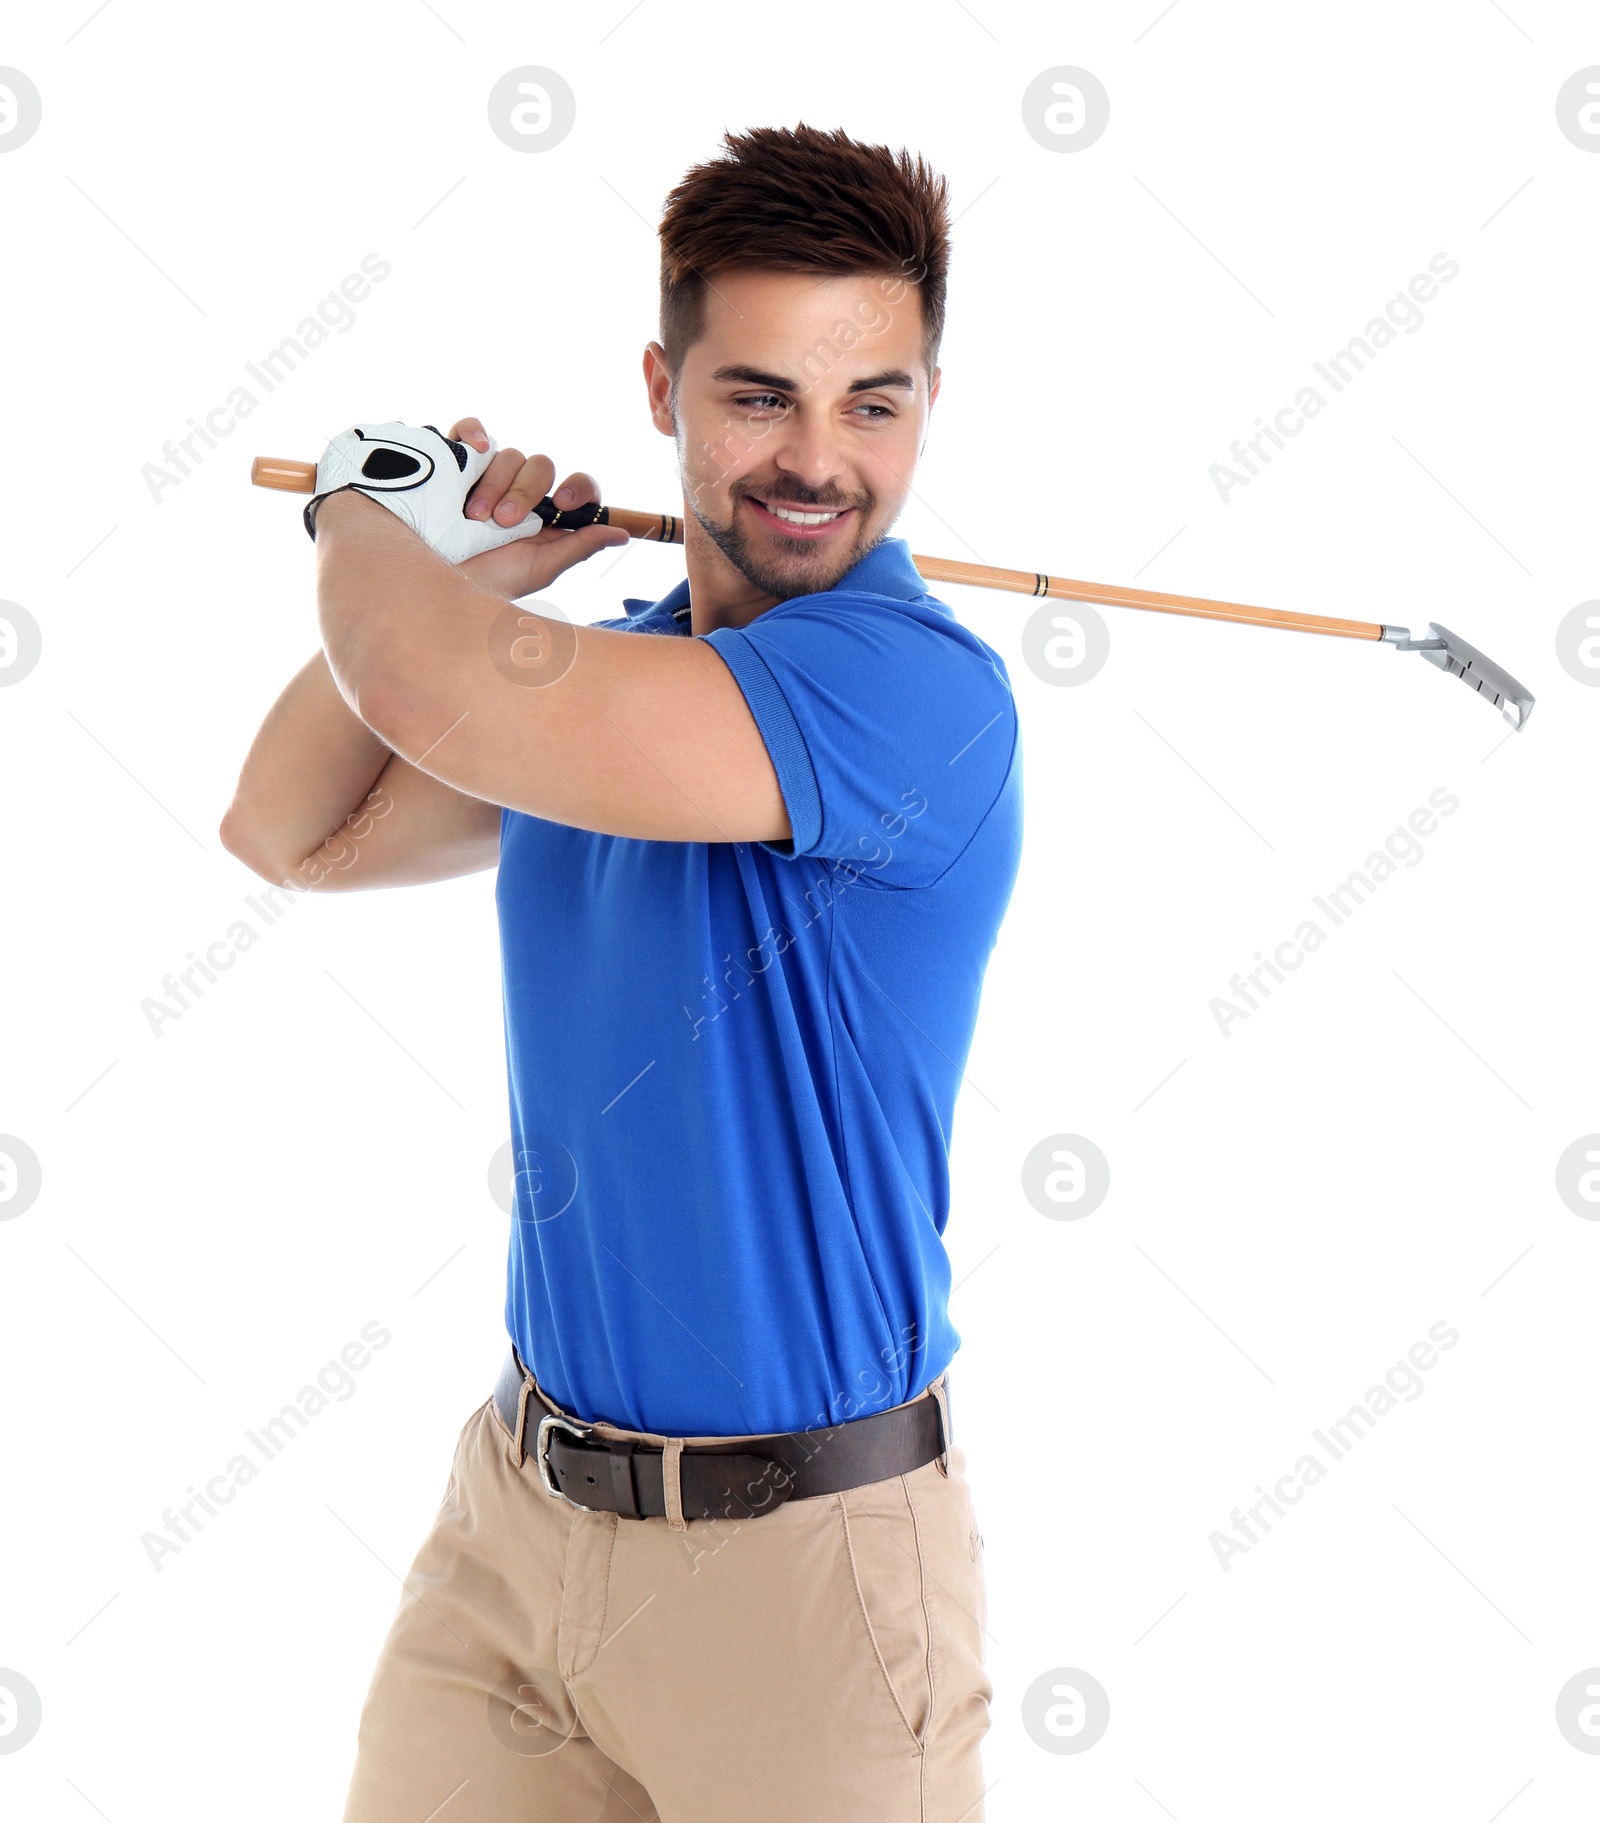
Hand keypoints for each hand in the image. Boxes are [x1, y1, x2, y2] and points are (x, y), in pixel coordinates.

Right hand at [447, 415, 628, 599]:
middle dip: (525, 493)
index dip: (578, 489)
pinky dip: (474, 432)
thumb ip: (579, 546)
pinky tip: (474, 448)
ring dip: (495, 485)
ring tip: (474, 517)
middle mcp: (519, 493)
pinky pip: (470, 428)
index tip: (565, 505)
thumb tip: (623, 533)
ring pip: (510, 454)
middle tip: (503, 522)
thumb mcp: (539, 568)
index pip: (577, 487)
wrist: (433, 581)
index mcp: (546, 518)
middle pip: (542, 466)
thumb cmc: (487, 580)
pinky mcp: (454, 461)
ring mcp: (487, 475)